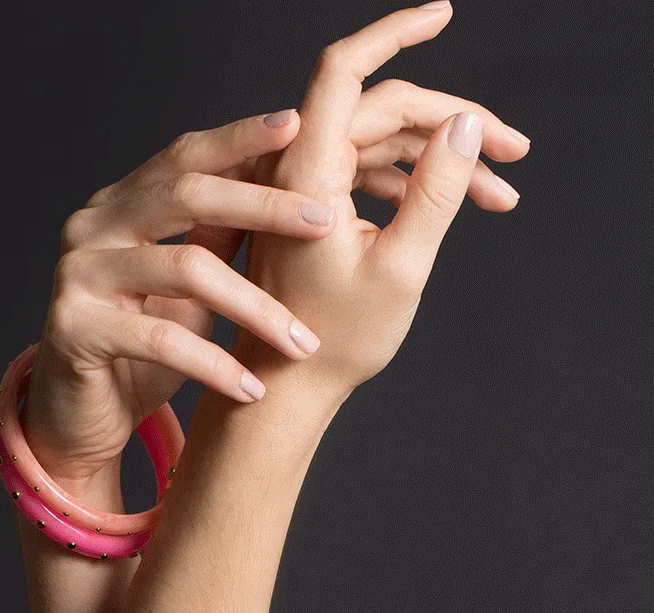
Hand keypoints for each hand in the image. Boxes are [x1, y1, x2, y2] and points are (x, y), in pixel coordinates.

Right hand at [17, 111, 338, 489]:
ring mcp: (78, 275)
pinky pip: (161, 339)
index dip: (238, 139)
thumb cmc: (139, 356)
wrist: (81, 421)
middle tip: (326, 222)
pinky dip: (215, 366)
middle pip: (186, 195)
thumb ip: (216, 238)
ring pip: (185, 270)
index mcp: (118, 206)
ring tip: (303, 343)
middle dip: (264, 205)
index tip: (297, 125)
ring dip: (256, 308)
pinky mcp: (74, 328)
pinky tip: (253, 390)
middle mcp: (92, 228)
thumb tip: (281, 185)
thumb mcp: (187, 290)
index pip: (183, 157)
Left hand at [234, 1, 528, 425]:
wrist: (285, 388)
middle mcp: (300, 169)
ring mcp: (307, 188)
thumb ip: (437, 191)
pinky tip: (466, 204)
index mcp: (306, 171)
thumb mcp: (400, 267)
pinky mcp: (316, 211)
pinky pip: (372, 175)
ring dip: (445, 161)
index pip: (345, 71)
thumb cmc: (333, 342)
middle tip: (515, 153)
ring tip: (504, 193)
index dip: (395, 33)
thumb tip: (466, 124)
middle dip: (455, 124)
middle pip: (384, 110)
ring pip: (386, 145)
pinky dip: (418, 186)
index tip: (444, 13)